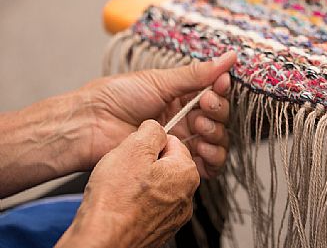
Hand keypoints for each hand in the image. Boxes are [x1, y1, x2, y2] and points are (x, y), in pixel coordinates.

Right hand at [55, 120, 198, 247]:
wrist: (101, 240)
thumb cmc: (115, 200)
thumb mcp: (133, 148)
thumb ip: (152, 131)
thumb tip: (156, 128)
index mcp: (186, 173)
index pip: (172, 142)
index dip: (148, 144)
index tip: (135, 151)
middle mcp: (186, 196)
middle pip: (166, 164)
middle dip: (146, 163)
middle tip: (126, 169)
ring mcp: (174, 216)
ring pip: (157, 185)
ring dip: (141, 183)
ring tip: (122, 188)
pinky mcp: (160, 230)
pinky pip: (150, 206)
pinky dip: (138, 203)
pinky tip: (123, 204)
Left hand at [80, 51, 236, 177]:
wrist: (90, 125)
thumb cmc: (117, 97)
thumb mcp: (160, 80)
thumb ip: (197, 74)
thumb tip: (229, 56)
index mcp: (181, 96)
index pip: (214, 93)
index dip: (221, 89)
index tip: (220, 84)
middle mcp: (184, 118)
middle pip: (219, 118)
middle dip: (217, 111)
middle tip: (203, 106)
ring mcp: (181, 141)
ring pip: (217, 140)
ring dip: (216, 133)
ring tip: (198, 127)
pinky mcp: (176, 162)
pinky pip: (207, 165)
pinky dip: (212, 159)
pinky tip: (202, 150)